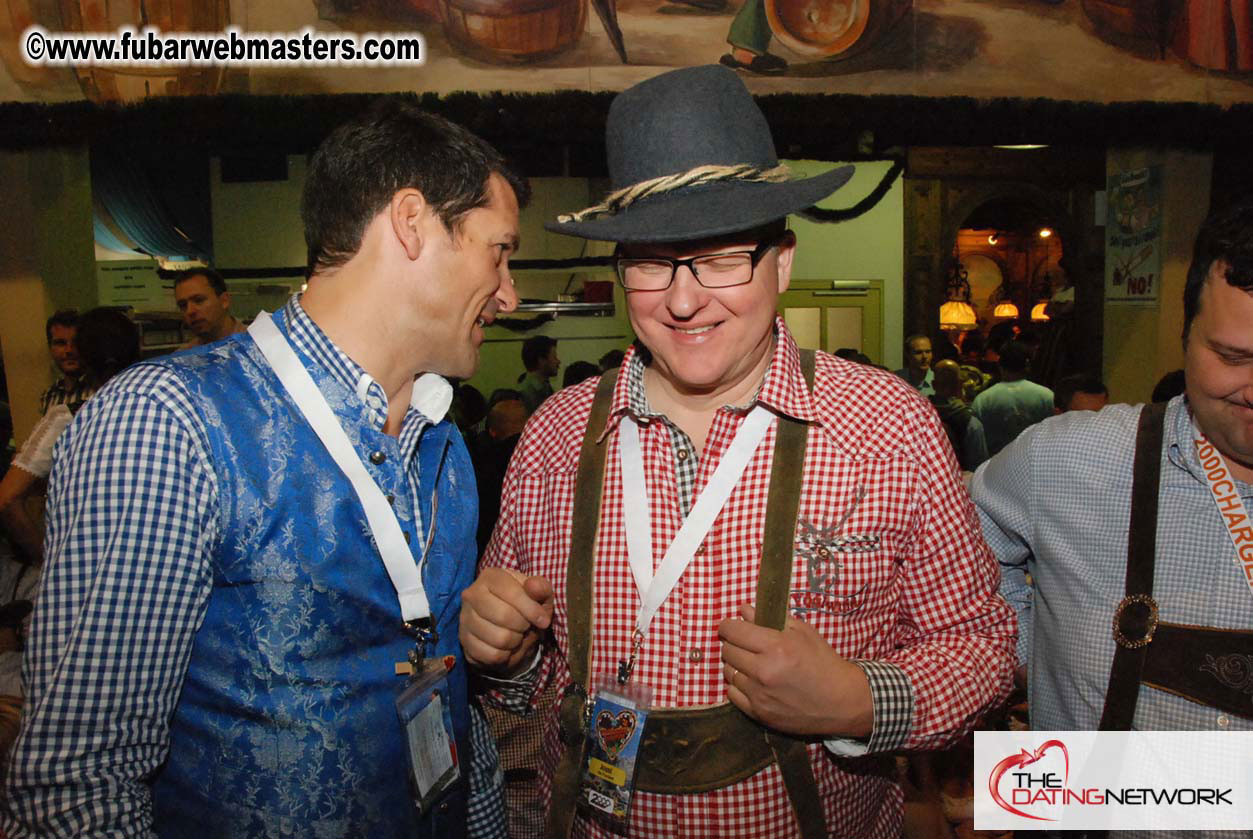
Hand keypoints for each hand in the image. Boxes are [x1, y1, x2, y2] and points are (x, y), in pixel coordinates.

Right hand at [459, 567, 553, 675]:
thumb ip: (541, 587)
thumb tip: (533, 587)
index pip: (512, 593)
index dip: (532, 610)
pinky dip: (505, 655)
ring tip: (517, 635)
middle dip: (523, 626)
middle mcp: (472, 594)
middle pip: (504, 616)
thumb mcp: (540, 594)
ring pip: (499, 639)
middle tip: (526, 626)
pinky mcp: (464, 641)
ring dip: (516, 641)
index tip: (544, 621)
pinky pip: (491, 655)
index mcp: (491, 576)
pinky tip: (506, 647)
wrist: (509, 625)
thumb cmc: (526, 605)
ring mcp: (464, 618)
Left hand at [717, 604, 872, 737]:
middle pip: (727, 651)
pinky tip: (752, 682)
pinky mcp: (759, 713)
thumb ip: (771, 619)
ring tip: (750, 663)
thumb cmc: (823, 662)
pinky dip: (738, 685)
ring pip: (728, 672)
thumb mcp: (803, 632)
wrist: (841, 701)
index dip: (729, 626)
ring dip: (735, 665)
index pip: (733, 631)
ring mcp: (759, 694)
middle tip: (745, 644)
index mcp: (776, 647)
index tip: (732, 626)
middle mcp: (763, 671)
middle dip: (733, 643)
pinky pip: (732, 694)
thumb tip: (743, 610)